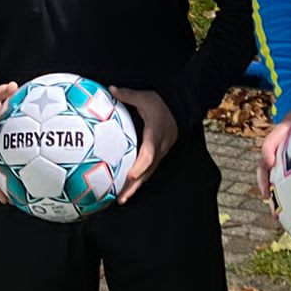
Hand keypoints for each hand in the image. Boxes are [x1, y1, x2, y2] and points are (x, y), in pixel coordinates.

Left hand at [111, 86, 176, 203]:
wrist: (180, 107)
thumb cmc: (161, 103)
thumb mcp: (145, 97)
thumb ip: (128, 95)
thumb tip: (110, 90)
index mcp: (155, 135)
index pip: (149, 154)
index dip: (140, 166)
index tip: (129, 176)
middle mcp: (159, 148)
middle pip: (147, 172)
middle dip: (134, 186)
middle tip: (120, 198)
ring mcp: (160, 153)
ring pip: (148, 174)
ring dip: (135, 187)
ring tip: (120, 200)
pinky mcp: (158, 155)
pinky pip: (148, 171)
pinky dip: (138, 181)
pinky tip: (126, 189)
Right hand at [257, 96, 290, 200]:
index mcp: (280, 134)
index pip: (270, 142)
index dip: (267, 152)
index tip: (270, 162)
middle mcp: (276, 149)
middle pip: (264, 166)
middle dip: (263, 180)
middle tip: (265, 194)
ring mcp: (280, 162)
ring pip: (271, 179)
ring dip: (271, 195)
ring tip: (275, 213)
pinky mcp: (287, 172)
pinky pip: (284, 186)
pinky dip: (286, 200)